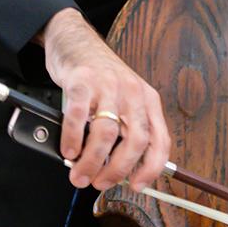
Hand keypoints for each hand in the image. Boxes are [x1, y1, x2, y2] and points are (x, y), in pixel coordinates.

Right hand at [39, 9, 170, 191]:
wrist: (77, 41)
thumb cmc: (101, 77)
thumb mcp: (125, 99)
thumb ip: (126, 129)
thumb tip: (118, 170)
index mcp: (148, 99)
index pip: (160, 139)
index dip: (152, 167)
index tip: (137, 185)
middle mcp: (132, 91)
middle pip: (135, 140)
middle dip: (118, 169)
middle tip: (99, 183)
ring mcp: (108, 85)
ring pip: (106, 133)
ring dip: (92, 161)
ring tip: (79, 174)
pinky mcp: (81, 81)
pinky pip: (77, 117)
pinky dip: (72, 140)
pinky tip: (68, 151)